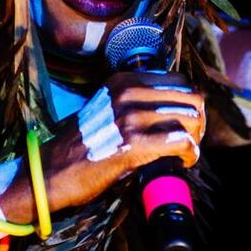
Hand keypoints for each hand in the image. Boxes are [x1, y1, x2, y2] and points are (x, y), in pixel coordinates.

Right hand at [44, 70, 206, 211]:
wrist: (53, 170)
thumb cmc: (82, 145)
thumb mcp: (107, 108)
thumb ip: (135, 101)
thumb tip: (173, 108)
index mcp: (123, 80)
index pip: (179, 80)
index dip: (189, 101)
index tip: (185, 121)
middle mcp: (128, 92)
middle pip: (190, 97)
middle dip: (198, 120)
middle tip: (190, 139)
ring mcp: (130, 116)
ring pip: (190, 118)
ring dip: (195, 138)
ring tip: (185, 152)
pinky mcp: (134, 143)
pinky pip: (181, 142)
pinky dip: (189, 154)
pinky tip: (182, 161)